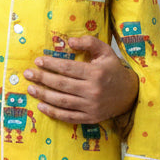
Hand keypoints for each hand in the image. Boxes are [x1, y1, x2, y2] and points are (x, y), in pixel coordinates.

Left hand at [23, 36, 138, 123]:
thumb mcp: (105, 52)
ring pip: (62, 101)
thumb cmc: (113, 70)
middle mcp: (93, 91)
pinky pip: (68, 116)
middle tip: (28, 74)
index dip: (51, 64)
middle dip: (42, 79)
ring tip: (30, 89)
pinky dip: (53, 112)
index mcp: (96, 73)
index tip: (38, 61)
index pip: (68, 68)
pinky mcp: (90, 118)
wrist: (130, 94)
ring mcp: (91, 106)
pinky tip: (41, 106)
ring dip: (43, 95)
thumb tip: (69, 41)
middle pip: (62, 85)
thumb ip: (89, 42)